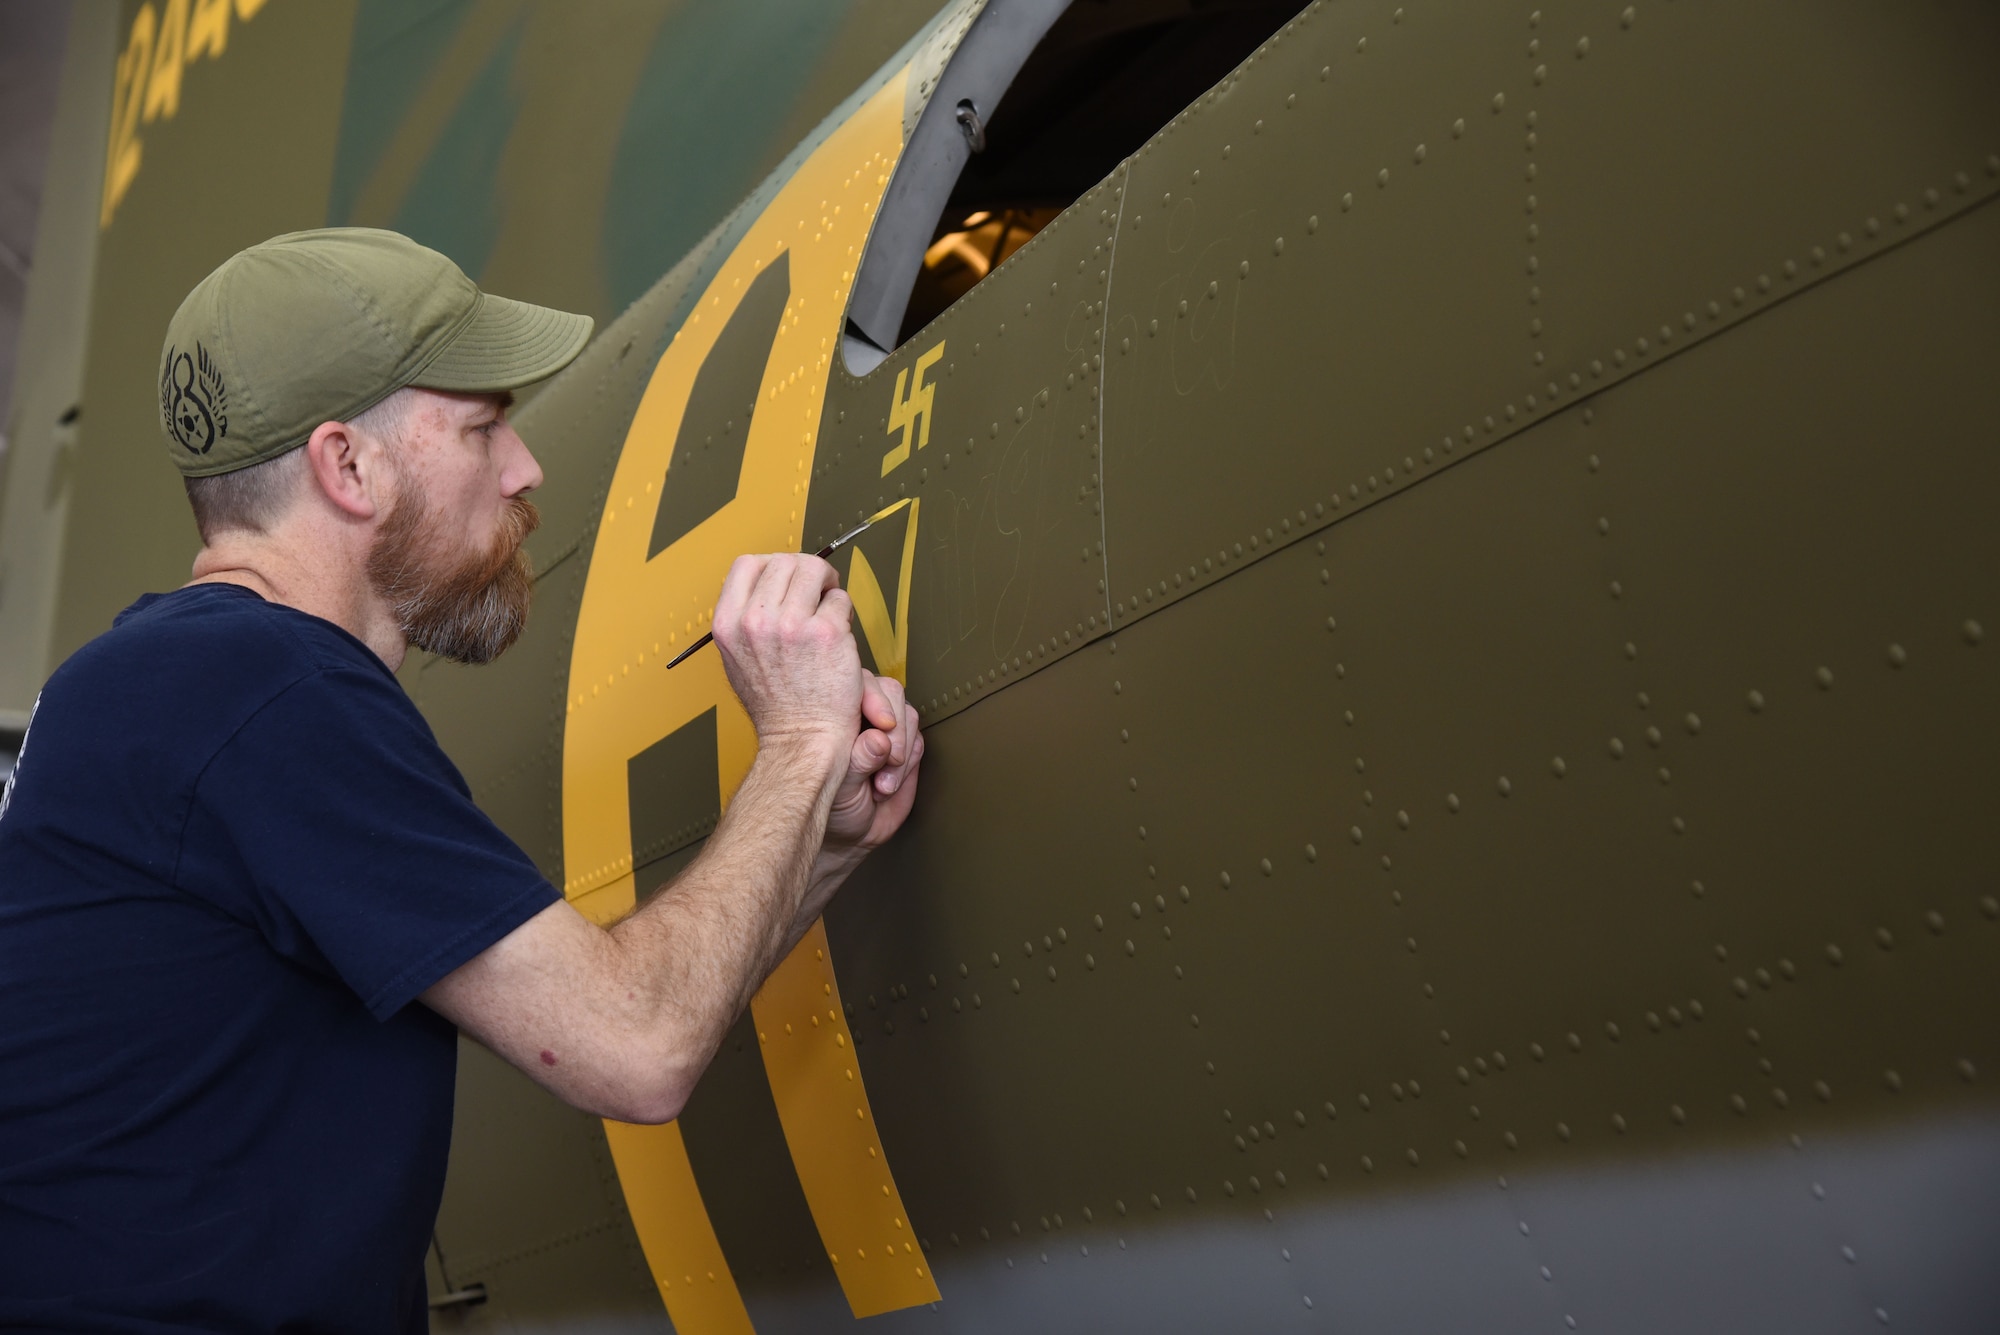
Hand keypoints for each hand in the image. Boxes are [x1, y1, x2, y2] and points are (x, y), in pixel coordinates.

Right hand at [710, 554, 860, 754]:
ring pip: (814, 570)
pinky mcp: (826, 633)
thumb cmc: (776, 706)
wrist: (801, 739)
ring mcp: (791, 625)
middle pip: (784, 561)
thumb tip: (766, 587)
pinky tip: (839, 634)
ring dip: (827, 584)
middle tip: (818, 591)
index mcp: (728, 624)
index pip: (747, 564)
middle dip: (805, 572)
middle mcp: (755, 622)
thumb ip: (745, 620)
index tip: (788, 579)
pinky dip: (844, 612)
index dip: (773, 566)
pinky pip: (840, 599)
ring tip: (829, 606)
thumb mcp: (737, 658)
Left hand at [824, 670, 924, 852]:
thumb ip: (856, 760)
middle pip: (892, 694)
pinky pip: (918, 743)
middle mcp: (861, 712)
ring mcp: (886, 728)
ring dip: (901, 754)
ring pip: (908, 718)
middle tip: (887, 761)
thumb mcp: (836, 782)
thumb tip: (880, 739)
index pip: (861, 682)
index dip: (875, 699)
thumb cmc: (827, 803)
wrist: (846, 834)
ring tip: (880, 785)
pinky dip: (908, 766)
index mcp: (835, 708)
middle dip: (894, 731)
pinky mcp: (906, 746)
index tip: (882, 724)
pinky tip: (886, 788)